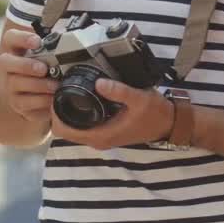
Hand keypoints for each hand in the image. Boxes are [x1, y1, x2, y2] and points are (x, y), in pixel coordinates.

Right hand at [0, 29, 58, 124]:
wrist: (34, 94)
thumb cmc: (44, 68)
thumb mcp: (47, 54)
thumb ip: (53, 46)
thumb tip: (71, 39)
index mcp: (15, 49)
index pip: (11, 38)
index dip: (21, 38)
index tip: (37, 41)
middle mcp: (8, 68)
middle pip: (6, 62)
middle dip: (25, 65)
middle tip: (43, 69)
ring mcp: (10, 87)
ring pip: (16, 84)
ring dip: (38, 85)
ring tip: (55, 85)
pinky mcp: (18, 104)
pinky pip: (25, 104)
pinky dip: (41, 101)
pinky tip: (52, 99)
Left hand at [51, 79, 172, 149]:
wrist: (169, 124)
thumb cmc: (155, 113)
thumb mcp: (139, 98)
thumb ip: (119, 91)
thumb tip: (98, 82)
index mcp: (101, 134)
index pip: (63, 130)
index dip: (54, 114)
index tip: (56, 93)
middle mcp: (98, 140)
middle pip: (64, 130)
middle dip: (56, 112)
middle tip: (59, 88)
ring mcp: (101, 137)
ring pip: (72, 129)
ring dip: (65, 113)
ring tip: (67, 90)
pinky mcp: (105, 132)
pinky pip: (82, 126)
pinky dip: (75, 115)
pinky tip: (80, 97)